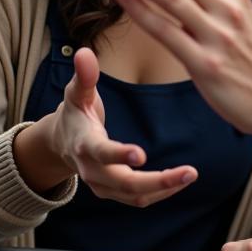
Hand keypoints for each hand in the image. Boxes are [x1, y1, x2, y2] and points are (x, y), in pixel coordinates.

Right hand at [51, 47, 197, 205]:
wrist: (60, 144)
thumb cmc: (74, 113)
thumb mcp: (76, 93)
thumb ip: (84, 76)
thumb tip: (84, 52)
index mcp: (83, 145)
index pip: (101, 153)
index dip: (119, 155)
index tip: (141, 155)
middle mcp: (92, 171)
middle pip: (125, 184)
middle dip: (158, 181)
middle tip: (189, 172)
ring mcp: (102, 185)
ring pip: (135, 196)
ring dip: (165, 189)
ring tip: (191, 174)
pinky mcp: (113, 192)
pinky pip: (139, 199)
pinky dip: (161, 192)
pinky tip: (181, 179)